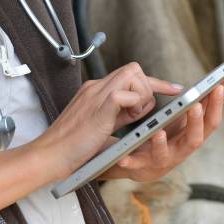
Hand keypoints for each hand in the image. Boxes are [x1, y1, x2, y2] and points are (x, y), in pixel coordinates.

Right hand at [34, 62, 182, 178]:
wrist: (50, 155)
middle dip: (149, 88)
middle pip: (134, 68)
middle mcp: (96, 87)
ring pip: (133, 74)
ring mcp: (96, 94)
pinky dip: (133, 105)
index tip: (174, 89)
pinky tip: (127, 120)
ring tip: (132, 118)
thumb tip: (138, 110)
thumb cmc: (73, 147)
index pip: (130, 75)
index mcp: (96, 91)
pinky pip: (125, 93)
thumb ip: (118, 114)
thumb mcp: (101, 125)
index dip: (153, 83)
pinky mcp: (99, 105)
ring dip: (141, 96)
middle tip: (143, 112)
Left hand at [98, 77, 223, 182]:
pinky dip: (130, 161)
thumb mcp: (190, 118)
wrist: (144, 164)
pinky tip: (124, 156)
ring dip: (162, 144)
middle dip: (195, 123)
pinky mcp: (141, 167)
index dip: (217, 106)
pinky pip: (136, 165)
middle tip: (195, 105)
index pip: (211, 123)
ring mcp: (162, 160)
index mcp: (194, 136)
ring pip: (166, 154)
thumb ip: (211, 102)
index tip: (218, 86)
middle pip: (194, 139)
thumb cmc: (172, 136)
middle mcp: (181, 151)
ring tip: (159, 132)